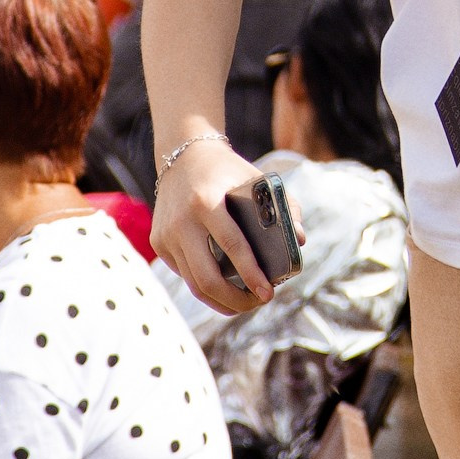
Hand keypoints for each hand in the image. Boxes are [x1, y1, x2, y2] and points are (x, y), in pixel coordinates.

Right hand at [150, 132, 273, 308]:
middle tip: (259, 302)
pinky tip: (225, 288)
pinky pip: (185, 274)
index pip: (231, 245)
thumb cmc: (227, 171)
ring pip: (194, 284)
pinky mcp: (159, 243)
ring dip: (221, 300)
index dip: (251, 274)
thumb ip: (285, 205)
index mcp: (206, 201)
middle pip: (207, 277)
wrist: (183, 155)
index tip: (268, 293)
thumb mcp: (257, 179)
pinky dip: (206, 286)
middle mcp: (181, 220)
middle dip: (236, 299)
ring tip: (245, 303)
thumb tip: (300, 239)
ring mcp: (166, 234)